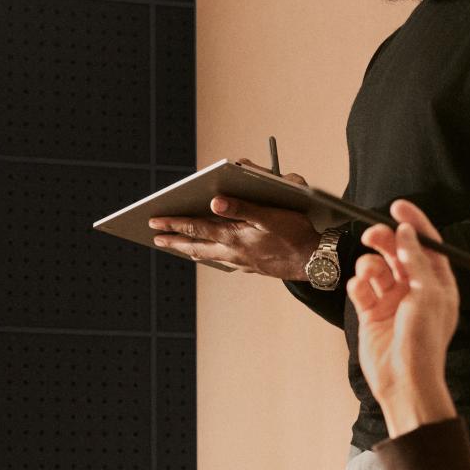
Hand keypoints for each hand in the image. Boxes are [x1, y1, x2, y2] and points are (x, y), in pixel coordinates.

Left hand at [150, 186, 319, 279]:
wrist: (314, 262)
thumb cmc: (296, 234)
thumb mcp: (270, 215)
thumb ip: (242, 207)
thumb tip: (214, 202)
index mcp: (234, 236)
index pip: (196, 227)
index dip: (174, 223)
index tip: (155, 220)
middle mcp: (233, 251)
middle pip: (196, 244)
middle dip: (175, 239)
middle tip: (156, 237)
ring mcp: (242, 262)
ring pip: (209, 255)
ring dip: (191, 249)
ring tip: (178, 247)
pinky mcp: (252, 267)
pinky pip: (224, 261)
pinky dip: (212, 256)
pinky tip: (212, 256)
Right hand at [348, 199, 458, 436]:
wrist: (404, 380)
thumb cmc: (424, 341)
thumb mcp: (427, 294)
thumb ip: (416, 260)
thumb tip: (406, 232)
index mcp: (438, 284)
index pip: (427, 245)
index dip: (414, 224)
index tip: (397, 207)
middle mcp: (416, 289)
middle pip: (399, 253)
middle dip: (385, 241)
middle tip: (372, 234)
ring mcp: (393, 301)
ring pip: (377, 268)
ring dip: (370, 265)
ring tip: (368, 274)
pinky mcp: (372, 313)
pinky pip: (362, 288)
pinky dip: (358, 285)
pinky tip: (360, 291)